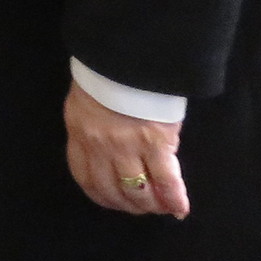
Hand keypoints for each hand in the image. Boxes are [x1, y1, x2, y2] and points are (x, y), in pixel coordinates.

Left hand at [63, 82, 188, 216]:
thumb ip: (92, 127)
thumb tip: (105, 154)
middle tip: (142, 207)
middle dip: (128, 205)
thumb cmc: (107, 72)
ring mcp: (128, 146)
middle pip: (112, 190)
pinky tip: (180, 207)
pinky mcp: (156, 143)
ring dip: (151, 205)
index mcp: (80, 131)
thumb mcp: (87, 100)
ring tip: (161, 206)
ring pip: (138, 190)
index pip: (85, 177)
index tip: (114, 202)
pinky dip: (174, 198)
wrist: (128, 52)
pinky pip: (166, 180)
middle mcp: (100, 145)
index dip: (102, 196)